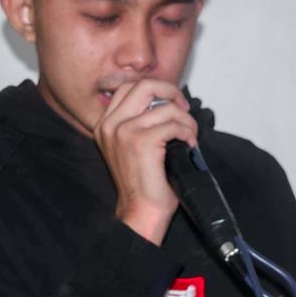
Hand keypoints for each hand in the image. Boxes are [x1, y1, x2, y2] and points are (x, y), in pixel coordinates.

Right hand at [93, 79, 197, 245]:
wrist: (140, 211)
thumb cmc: (142, 183)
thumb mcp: (132, 146)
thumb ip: (139, 121)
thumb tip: (166, 101)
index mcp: (105, 124)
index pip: (129, 87)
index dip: (156, 89)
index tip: (171, 102)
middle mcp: (110, 125)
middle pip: (145, 86)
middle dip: (171, 93)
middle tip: (184, 109)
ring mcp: (124, 131)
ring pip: (166, 107)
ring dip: (186, 120)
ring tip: (190, 135)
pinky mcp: (141, 141)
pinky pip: (174, 125)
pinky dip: (188, 132)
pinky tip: (189, 145)